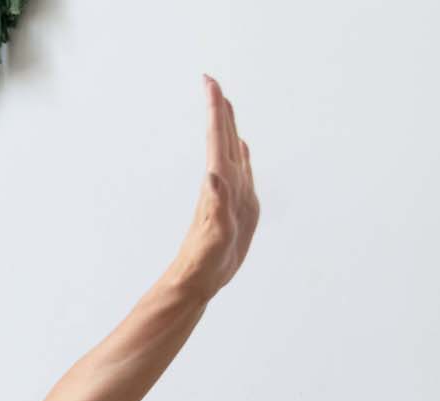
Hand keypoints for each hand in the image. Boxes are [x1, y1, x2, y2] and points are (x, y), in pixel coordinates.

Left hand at [168, 75, 259, 299]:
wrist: (198, 280)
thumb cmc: (204, 259)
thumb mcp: (214, 233)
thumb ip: (216, 203)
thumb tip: (214, 174)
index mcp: (218, 184)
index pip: (216, 139)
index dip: (215, 111)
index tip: (209, 82)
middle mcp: (223, 183)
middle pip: (221, 138)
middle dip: (218, 110)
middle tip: (212, 82)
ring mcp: (230, 193)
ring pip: (229, 151)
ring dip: (228, 127)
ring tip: (226, 106)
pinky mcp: (237, 206)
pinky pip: (241, 174)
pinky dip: (241, 156)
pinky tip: (240, 148)